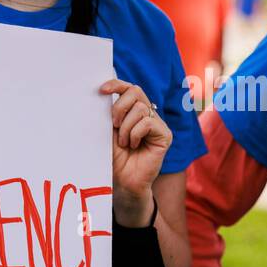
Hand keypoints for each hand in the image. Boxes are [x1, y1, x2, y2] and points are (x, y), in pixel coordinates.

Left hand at [100, 78, 171, 225]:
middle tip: (114, 126)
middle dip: (119, 107)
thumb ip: (110, 113)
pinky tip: (134, 146)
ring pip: (140, 109)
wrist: (123, 181)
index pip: (129, 89)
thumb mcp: (109, 131)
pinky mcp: (165, 135)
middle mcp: (148, 114)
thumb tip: (103, 92)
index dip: (116, 84)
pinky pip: (147, 122)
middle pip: (136, 91)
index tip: (101, 90)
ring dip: (125, 127)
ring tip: (124, 143)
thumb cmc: (115, 158)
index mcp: (134, 111)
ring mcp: (158, 124)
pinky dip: (135, 134)